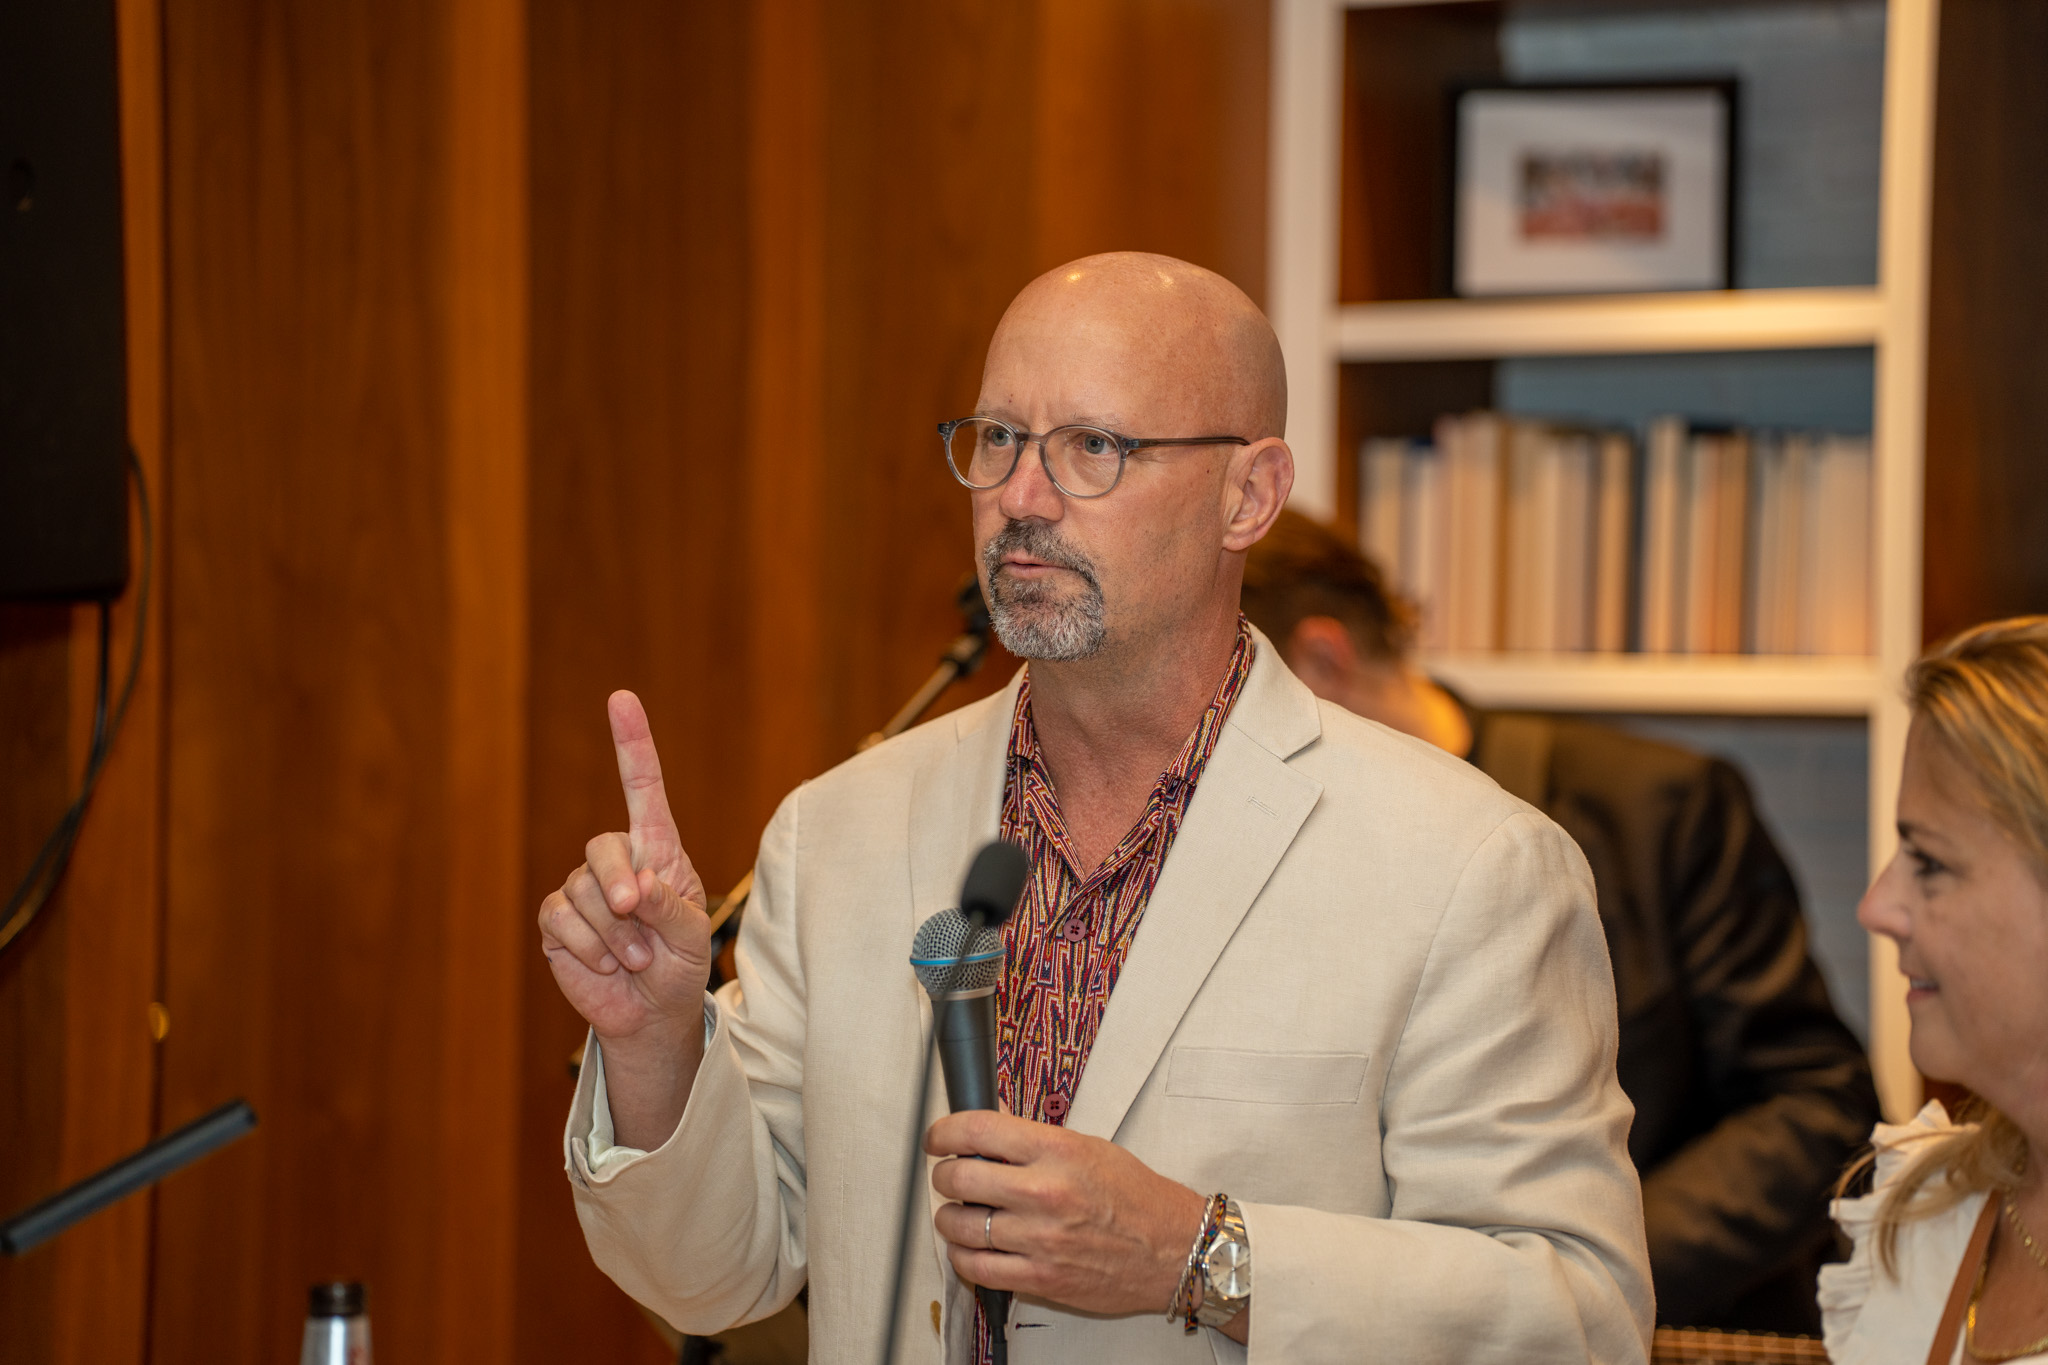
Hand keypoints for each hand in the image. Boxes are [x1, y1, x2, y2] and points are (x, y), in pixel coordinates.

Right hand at [539, 691, 710, 1144]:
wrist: (652, 1013)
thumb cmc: (681, 967)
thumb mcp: (692, 938)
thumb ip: (671, 908)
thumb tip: (634, 887)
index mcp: (659, 850)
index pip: (643, 787)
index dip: (631, 743)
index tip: (621, 699)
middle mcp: (618, 861)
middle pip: (603, 845)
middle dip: (618, 883)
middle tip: (635, 913)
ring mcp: (583, 890)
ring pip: (582, 892)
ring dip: (614, 934)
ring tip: (637, 959)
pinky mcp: (557, 922)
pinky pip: (560, 921)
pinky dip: (589, 948)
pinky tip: (608, 965)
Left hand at [926, 1110, 1209, 1319]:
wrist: (1173, 1249)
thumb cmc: (1136, 1197)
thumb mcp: (1087, 1147)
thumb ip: (1033, 1142)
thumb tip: (984, 1136)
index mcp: (1057, 1150)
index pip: (976, 1130)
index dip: (944, 1133)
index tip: (938, 1139)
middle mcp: (1044, 1192)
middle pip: (958, 1178)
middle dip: (945, 1176)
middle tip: (951, 1177)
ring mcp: (1039, 1239)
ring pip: (958, 1226)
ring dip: (950, 1218)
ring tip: (961, 1214)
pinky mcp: (1039, 1279)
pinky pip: (976, 1268)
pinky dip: (963, 1257)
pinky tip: (972, 1247)